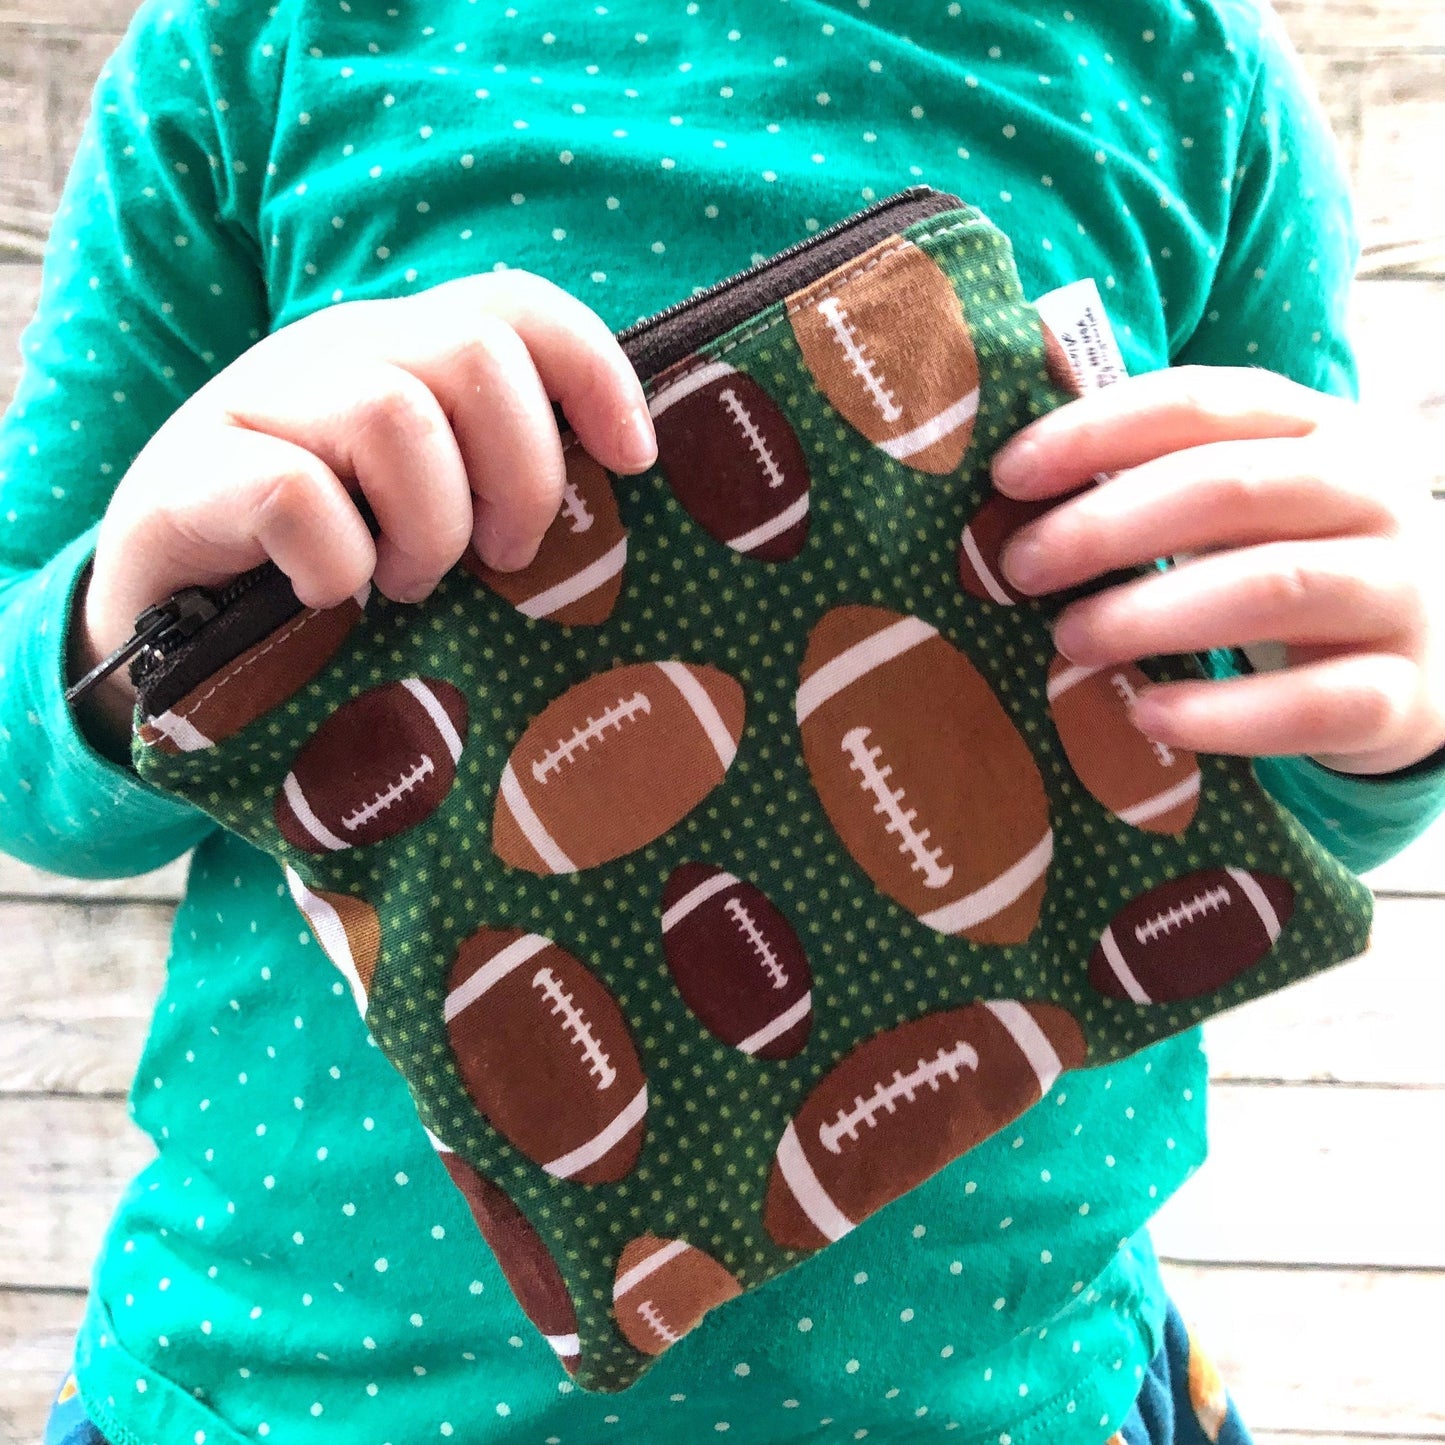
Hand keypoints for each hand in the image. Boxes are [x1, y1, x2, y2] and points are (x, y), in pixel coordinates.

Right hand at [75, 272, 656, 740]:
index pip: (516, 307)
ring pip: (393, 414)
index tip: (634, 462)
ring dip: (429, 526)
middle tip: (505, 558)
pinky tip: (331, 597)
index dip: (595, 371)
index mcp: (404, 354)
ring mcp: (256, 405)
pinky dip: (339, 562)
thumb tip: (621, 488)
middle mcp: (334, 355)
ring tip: (408, 580)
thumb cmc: (331, 564)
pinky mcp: (192, 476)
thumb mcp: (429, 509)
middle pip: (474, 353)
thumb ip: (498, 476)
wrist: (165, 623)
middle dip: (521, 472)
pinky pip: (299, 494)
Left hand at [990, 365, 1444, 775]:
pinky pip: (1311, 704)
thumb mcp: (1246, 503)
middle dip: (1107, 526)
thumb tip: (1012, 496)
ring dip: (1152, 614)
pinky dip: (1222, 713)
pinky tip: (1147, 716)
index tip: (1006, 476)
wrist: (1427, 657)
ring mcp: (1398, 592)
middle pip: (1230, 488)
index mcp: (1320, 428)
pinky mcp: (1399, 694)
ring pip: (1272, 588)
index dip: (1095, 432)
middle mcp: (1371, 494)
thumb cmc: (1295, 562)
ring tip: (1069, 640)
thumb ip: (1157, 481)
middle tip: (1022, 568)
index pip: (1200, 402)